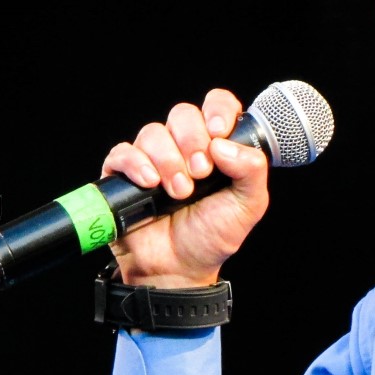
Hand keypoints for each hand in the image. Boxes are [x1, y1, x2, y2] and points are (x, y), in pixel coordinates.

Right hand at [100, 89, 269, 287]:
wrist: (179, 269)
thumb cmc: (212, 236)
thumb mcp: (248, 205)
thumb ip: (252, 169)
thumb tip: (224, 143)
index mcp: (216, 148)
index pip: (217, 105)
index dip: (218, 110)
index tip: (219, 133)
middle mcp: (184, 147)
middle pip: (182, 113)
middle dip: (192, 140)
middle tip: (200, 174)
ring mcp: (153, 159)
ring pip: (153, 132)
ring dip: (168, 161)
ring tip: (179, 193)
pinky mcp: (124, 174)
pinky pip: (123, 152)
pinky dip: (136, 164)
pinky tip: (150, 184)